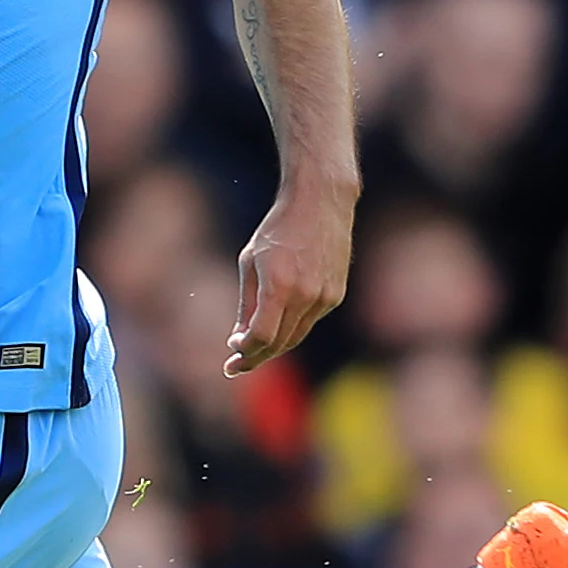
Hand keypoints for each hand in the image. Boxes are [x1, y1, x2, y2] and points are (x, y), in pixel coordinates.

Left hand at [224, 182, 353, 376]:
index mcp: (280, 285)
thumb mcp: (250, 262)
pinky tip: (277, 325)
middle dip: (256, 357)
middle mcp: (306, 295)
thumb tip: (240, 339)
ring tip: (252, 351)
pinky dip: (291, 328)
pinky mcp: (336, 295)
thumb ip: (246, 304)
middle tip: (236, 365)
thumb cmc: (278, 229)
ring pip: (296, 336)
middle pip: (279, 343)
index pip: (262, 336)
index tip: (231, 353)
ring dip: (273, 347)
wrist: (321, 202)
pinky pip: (309, 321)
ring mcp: (325, 297)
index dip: (245, 351)